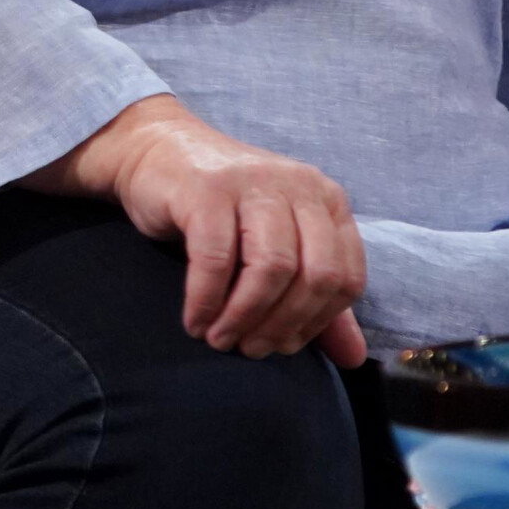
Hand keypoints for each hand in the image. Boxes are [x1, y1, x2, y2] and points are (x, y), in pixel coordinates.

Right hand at [27, 95, 369, 366]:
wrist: (155, 149)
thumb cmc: (219, 205)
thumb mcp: (274, 245)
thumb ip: (315, 299)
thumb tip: (353, 359)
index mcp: (327, 201)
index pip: (347, 277)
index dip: (317, 322)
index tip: (282, 343)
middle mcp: (298, 187)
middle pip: (315, 275)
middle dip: (283, 325)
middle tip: (249, 348)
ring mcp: (253, 184)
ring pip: (271, 268)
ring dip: (245, 317)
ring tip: (220, 339)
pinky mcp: (206, 190)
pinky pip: (216, 259)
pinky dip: (206, 300)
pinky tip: (195, 320)